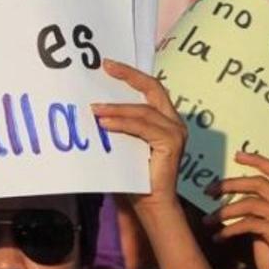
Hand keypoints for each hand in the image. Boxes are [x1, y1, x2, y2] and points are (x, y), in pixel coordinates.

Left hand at [92, 59, 186, 217]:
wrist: (150, 204)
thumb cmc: (135, 177)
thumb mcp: (124, 144)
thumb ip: (118, 126)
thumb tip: (93, 108)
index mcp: (165, 119)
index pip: (150, 88)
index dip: (131, 75)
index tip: (108, 64)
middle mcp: (174, 122)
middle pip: (153, 88)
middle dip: (129, 76)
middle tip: (106, 67)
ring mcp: (176, 132)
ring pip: (143, 110)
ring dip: (116, 108)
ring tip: (95, 109)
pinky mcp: (171, 143)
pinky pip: (142, 127)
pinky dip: (122, 123)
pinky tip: (105, 124)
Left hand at [209, 152, 268, 268]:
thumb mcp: (267, 235)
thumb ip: (258, 216)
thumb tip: (231, 203)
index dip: (259, 160)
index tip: (237, 155)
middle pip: (259, 183)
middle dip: (230, 184)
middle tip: (208, 190)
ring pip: (251, 202)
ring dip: (224, 211)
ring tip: (207, 222)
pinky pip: (249, 222)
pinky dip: (229, 229)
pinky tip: (218, 238)